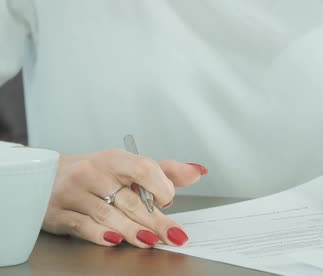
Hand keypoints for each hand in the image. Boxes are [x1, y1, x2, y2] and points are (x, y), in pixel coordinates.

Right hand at [42, 149, 206, 246]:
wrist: (45, 176)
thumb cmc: (96, 174)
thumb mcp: (128, 167)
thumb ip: (164, 171)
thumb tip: (198, 172)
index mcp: (113, 159)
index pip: (142, 168)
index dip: (160, 186)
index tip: (168, 201)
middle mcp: (92, 173)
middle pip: (129, 199)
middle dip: (155, 220)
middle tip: (174, 235)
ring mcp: (74, 193)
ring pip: (107, 214)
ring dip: (132, 230)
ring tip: (151, 240)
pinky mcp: (59, 213)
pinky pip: (82, 225)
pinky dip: (100, 234)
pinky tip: (115, 240)